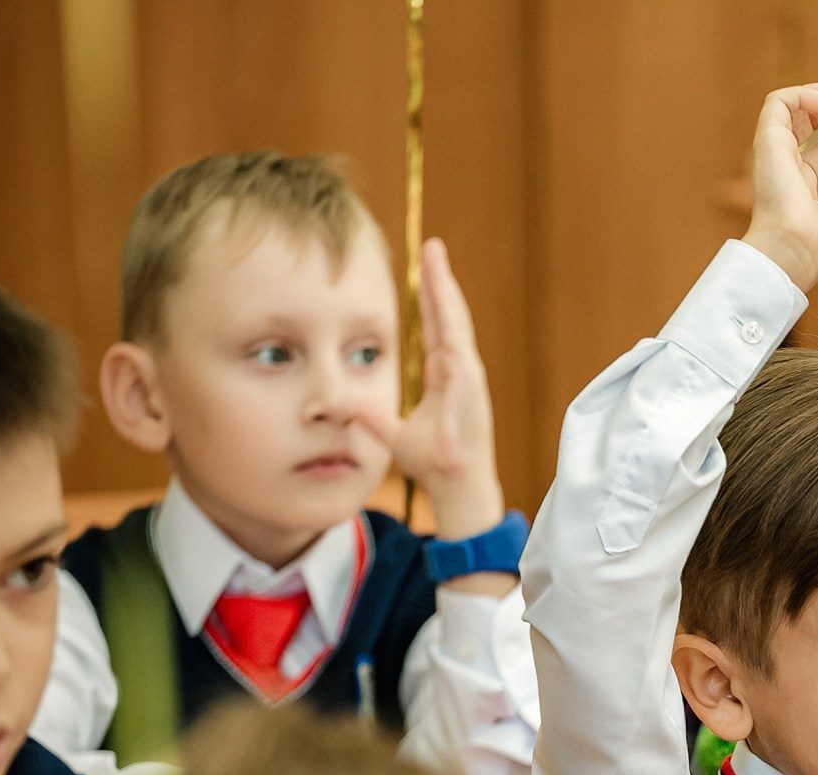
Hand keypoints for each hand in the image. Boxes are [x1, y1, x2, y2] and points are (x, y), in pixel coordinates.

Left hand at [352, 237, 503, 540]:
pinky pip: (459, 347)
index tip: (423, 265)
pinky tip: (444, 297)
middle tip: (432, 245)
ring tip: (437, 260)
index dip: (430, 296)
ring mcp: (468, 378)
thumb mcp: (395, 435)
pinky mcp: (470, 390)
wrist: (458, 487)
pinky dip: (452, 323)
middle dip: (441, 280)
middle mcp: (461, 371)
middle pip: (449, 315)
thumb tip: (347, 404)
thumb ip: (373, 417)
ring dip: (447, 291)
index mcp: (447, 375)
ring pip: (456, 324)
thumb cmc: (436, 464)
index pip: (436, 326)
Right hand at [741, 81, 817, 291]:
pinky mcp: (767, 140)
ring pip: (784, 110)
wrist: (793, 250)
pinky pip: (778, 102)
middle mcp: (782, 172)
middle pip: (796, 129)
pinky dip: (802, 93)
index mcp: (797, 192)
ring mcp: (773, 155)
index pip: (811, 159)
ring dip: (812, 94)